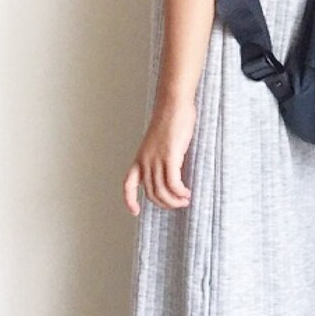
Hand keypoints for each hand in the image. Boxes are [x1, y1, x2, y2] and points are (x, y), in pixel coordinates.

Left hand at [122, 97, 196, 215]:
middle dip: (165, 203)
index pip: (128, 184)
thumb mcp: (159, 142)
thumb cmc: (170, 119)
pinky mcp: (170, 157)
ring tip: (185, 200)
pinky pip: (173, 183)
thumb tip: (170, 172)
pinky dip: (180, 192)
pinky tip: (186, 192)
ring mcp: (156, 159)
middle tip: (179, 203)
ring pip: (162, 191)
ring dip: (174, 200)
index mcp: (140, 158)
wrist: (173, 104)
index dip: (129, 200)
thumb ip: (160, 157)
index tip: (135, 211)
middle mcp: (145, 161)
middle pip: (151, 193)